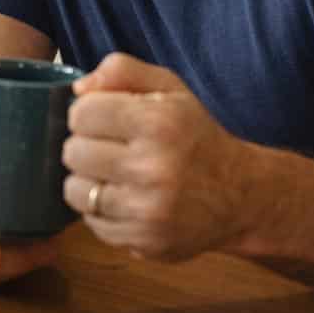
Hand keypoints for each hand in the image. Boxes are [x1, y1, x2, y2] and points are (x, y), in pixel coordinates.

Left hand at [62, 53, 254, 261]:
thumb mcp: (170, 89)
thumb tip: (79, 88)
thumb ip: (123, 71)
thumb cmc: (196, 137)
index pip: (81, 113)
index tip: (104, 119)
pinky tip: (126, 199)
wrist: (240, 195)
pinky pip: (92, 222)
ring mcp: (147, 211)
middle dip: (86, 146)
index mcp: (158, 123)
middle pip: (72, 152)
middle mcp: (152, 168)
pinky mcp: (144, 242)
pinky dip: (101, 210)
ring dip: (89, 180)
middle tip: (111, 148)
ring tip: (114, 174)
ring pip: (75, 190)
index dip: (87, 113)